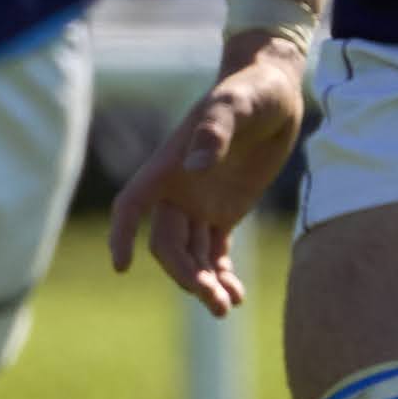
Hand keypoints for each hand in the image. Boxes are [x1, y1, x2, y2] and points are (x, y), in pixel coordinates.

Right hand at [105, 48, 310, 314]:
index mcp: (168, 167)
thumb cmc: (250, 91)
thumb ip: (214, 133)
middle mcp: (177, 190)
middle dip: (185, 275)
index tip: (121, 266)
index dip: (121, 235)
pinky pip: (215, 252)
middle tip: (214, 302)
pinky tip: (237, 296)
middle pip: (167, 244)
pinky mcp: (225, 212)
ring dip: (204, 283)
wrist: (276, 92)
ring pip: (191, 255)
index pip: (131, 206)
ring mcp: (200, 204)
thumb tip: (197, 166)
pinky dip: (222, 275)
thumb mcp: (234, 106)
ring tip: (228, 306)